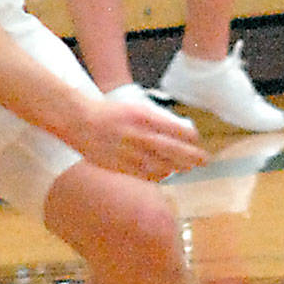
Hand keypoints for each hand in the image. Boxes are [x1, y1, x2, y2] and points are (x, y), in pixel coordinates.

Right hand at [74, 97, 207, 181]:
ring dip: (176, 167)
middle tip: (203, 160)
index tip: (196, 139)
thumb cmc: (110, 113)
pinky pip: (143, 174)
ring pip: (159, 164)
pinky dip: (158, 174)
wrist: (79, 121)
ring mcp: (127, 151)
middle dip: (189, 156)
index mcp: (141, 116)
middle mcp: (136, 134)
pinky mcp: (118, 164)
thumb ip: (155, 120)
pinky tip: (165, 174)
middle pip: (170, 149)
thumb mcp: (135, 109)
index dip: (188, 137)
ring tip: (186, 168)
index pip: (173, 129)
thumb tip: (179, 132)